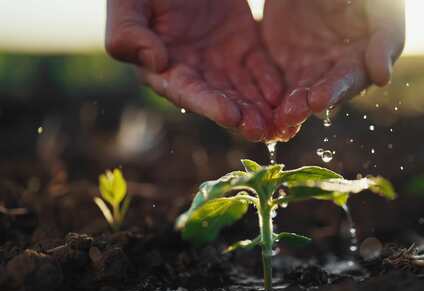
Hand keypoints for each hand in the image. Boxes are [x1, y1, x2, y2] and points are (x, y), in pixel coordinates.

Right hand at [106, 0, 283, 140]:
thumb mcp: (129, 4)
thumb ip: (129, 34)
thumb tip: (155, 64)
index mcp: (166, 69)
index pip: (189, 92)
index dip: (210, 105)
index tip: (231, 116)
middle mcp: (196, 72)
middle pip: (222, 100)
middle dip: (243, 117)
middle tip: (262, 131)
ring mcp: (222, 61)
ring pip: (244, 90)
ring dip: (260, 108)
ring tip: (279, 123)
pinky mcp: (244, 46)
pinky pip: (260, 68)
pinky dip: (271, 82)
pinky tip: (281, 95)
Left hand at [262, 0, 404, 138]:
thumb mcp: (378, 7)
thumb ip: (385, 38)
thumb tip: (382, 78)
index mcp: (360, 59)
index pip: (348, 80)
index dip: (335, 90)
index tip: (319, 100)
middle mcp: (333, 69)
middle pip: (318, 93)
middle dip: (305, 104)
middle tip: (291, 114)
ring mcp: (306, 66)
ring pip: (294, 92)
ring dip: (285, 106)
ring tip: (275, 116)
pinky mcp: (282, 60)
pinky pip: (272, 81)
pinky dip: (266, 96)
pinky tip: (258, 106)